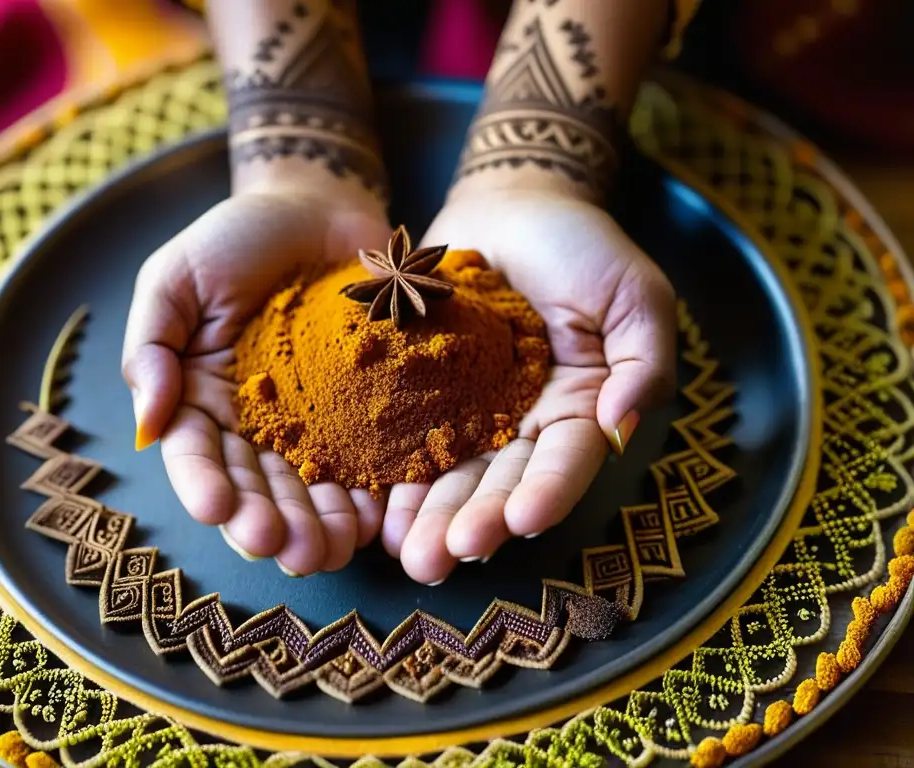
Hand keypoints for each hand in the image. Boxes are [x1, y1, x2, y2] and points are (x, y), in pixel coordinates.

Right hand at [122, 189, 391, 574]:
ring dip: (321, 525)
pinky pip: (372, 459)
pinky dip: (375, 493)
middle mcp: (256, 425)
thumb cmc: (236, 239)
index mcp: (201, 400)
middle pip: (259, 487)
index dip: (206, 486)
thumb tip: (149, 421)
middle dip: (272, 523)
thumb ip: (152, 345)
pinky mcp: (368, 410)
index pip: (197, 456)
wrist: (318, 208)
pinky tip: (381, 519)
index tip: (220, 509)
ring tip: (334, 551)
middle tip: (291, 552)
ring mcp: (316, 422)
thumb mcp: (175, 279)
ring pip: (314, 487)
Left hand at [382, 180, 676, 583]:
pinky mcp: (418, 393)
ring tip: (404, 551)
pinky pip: (400, 435)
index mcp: (578, 409)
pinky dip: (388, 472)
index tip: (524, 518)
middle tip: (442, 558)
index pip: (566, 460)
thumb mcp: (634, 292)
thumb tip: (621, 427)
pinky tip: (370, 508)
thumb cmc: (580, 243)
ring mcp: (467, 412)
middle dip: (473, 522)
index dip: (548, 491)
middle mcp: (521, 424)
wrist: (508, 203)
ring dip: (427, 515)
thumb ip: (642, 360)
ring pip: (447, 473)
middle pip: (499, 482)